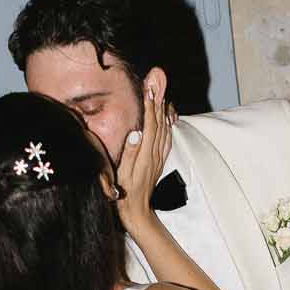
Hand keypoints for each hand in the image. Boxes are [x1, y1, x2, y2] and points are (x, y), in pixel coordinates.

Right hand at [115, 83, 173, 232]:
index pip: (149, 123)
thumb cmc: (125, 195)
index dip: (150, 103)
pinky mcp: (158, 160)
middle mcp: (154, 153)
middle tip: (157, 77)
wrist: (137, 213)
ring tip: (162, 89)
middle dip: (158, 97)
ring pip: (164, 126)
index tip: (149, 85)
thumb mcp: (122, 175)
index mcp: (145, 154)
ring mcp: (158, 156)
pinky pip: (166, 136)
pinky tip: (167, 115)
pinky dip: (167, 122)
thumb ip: (129, 154)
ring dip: (163, 106)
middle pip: (159, 120)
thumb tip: (136, 133)